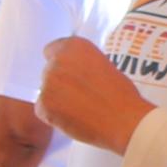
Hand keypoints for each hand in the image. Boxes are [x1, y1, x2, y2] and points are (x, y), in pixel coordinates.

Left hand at [35, 38, 153, 151]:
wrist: (123, 120)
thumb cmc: (121, 94)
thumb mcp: (103, 65)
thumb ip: (82, 64)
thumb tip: (74, 73)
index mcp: (74, 46)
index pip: (52, 50)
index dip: (62, 64)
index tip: (70, 75)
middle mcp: (57, 60)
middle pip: (49, 72)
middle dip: (60, 83)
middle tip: (79, 96)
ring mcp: (48, 82)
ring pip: (46, 92)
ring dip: (56, 100)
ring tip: (79, 110)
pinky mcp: (43, 105)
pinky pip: (43, 110)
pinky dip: (53, 117)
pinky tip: (73, 120)